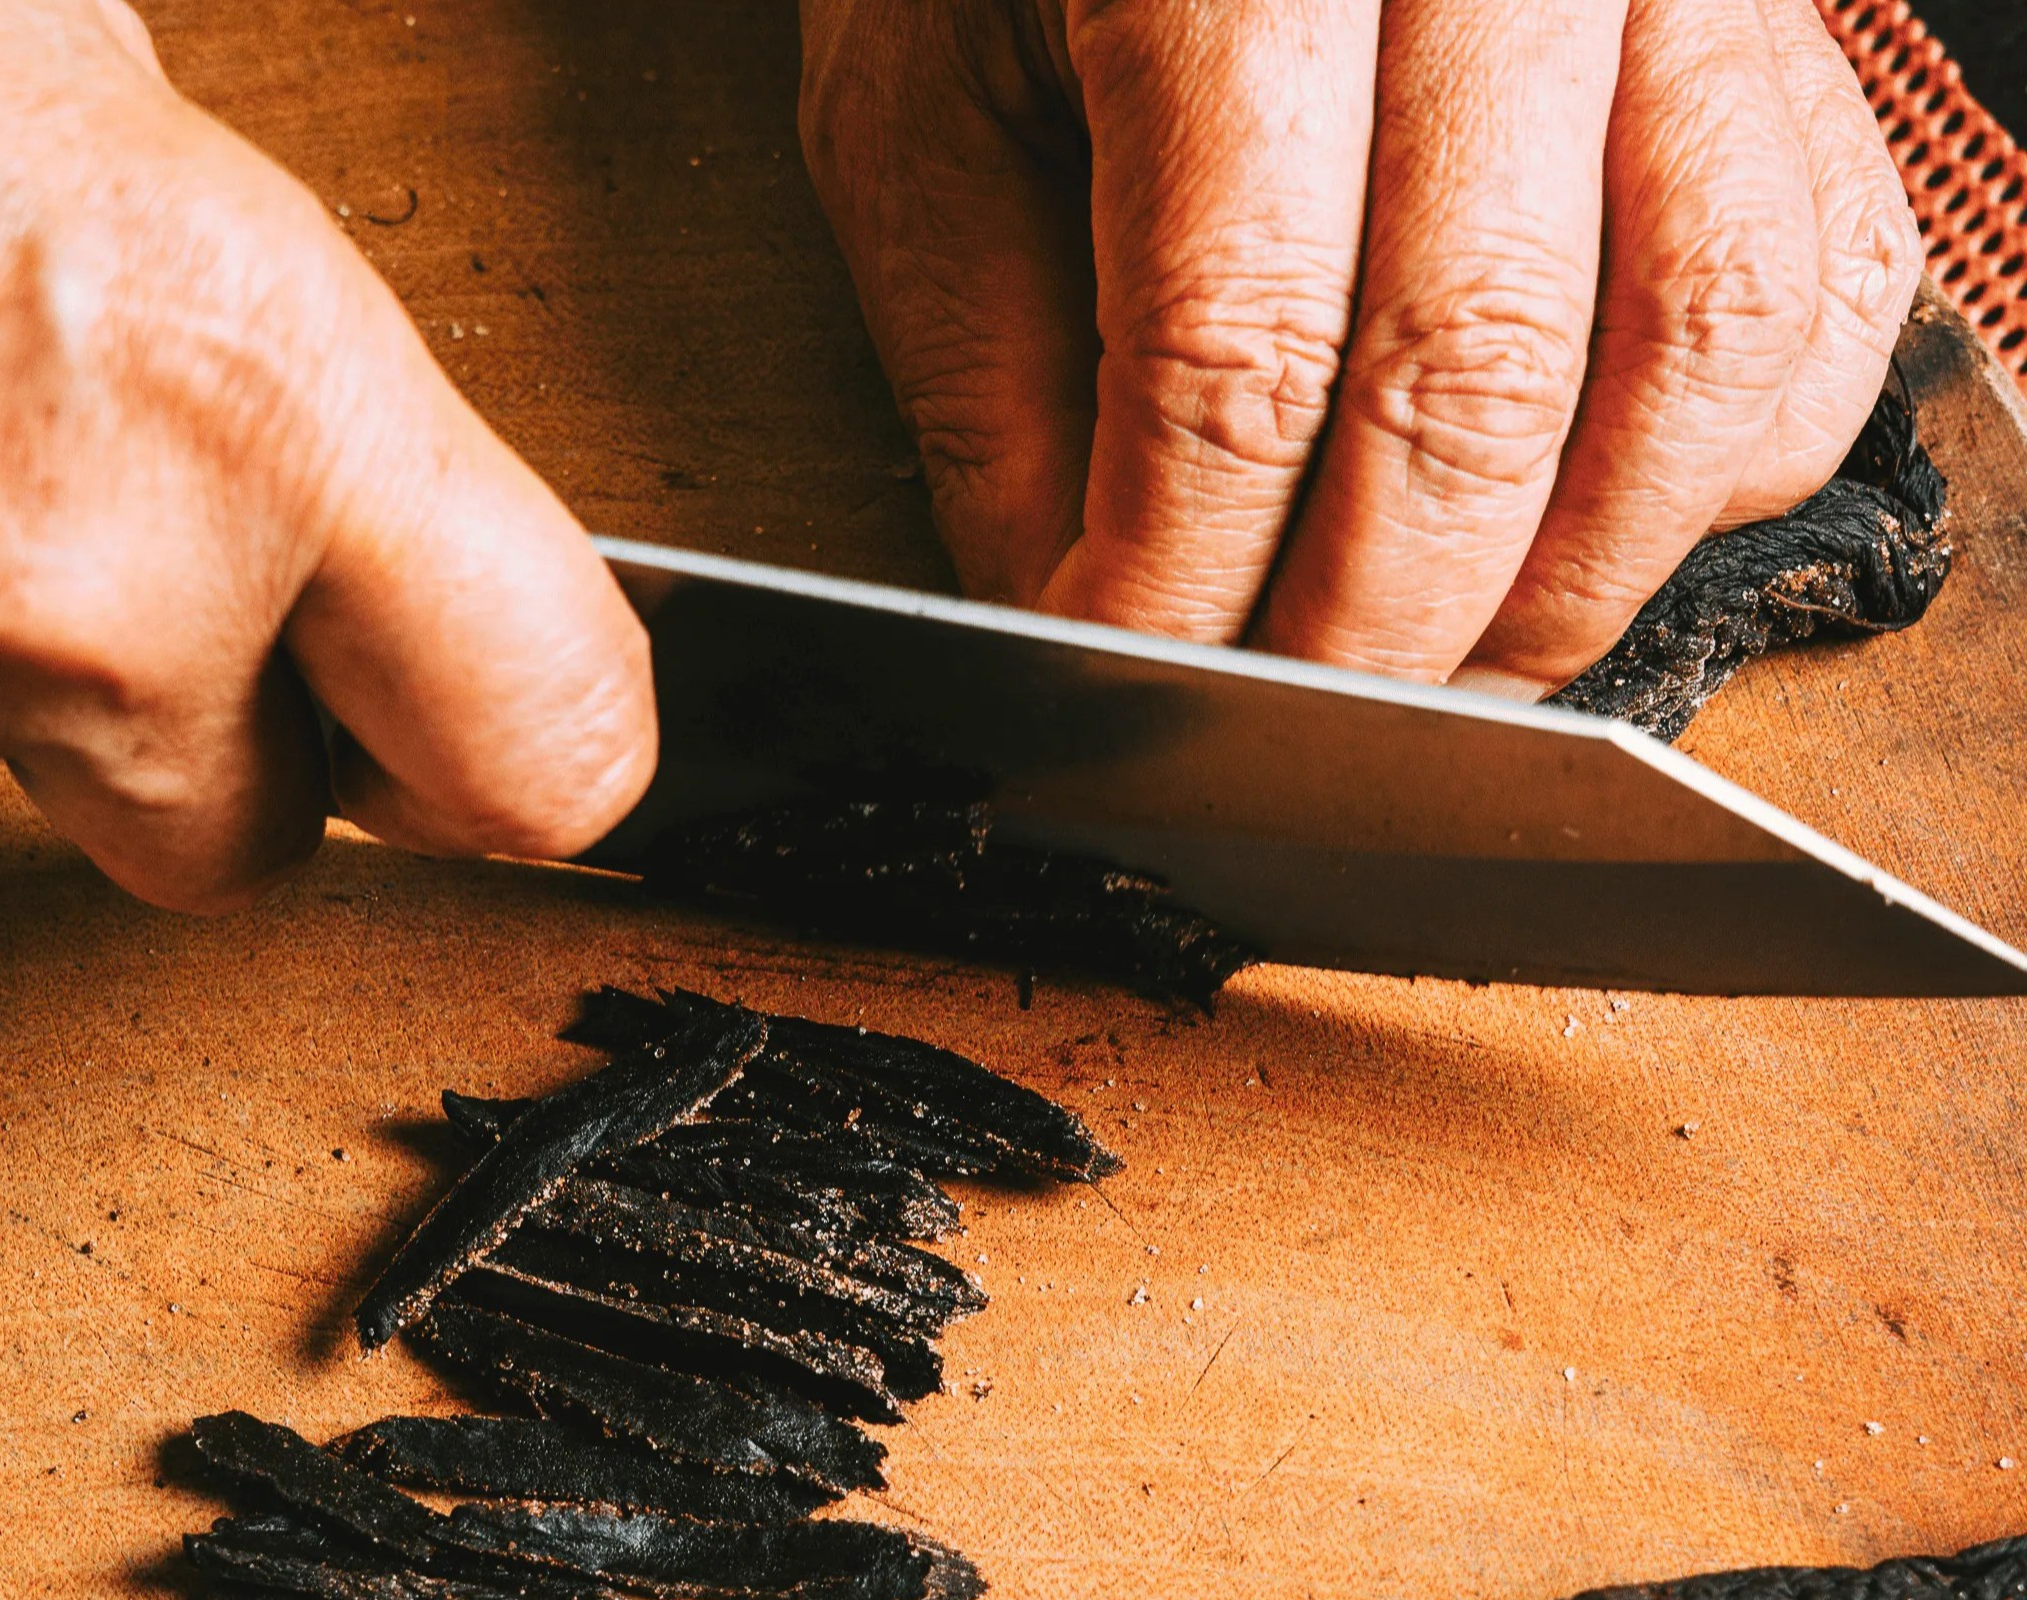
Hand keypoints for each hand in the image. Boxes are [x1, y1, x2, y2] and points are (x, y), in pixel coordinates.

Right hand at [0, 0, 655, 920]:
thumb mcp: (122, 123)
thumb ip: (296, 403)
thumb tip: (380, 564)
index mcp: (258, 390)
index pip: (544, 743)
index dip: (505, 762)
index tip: (467, 763)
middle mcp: (77, 587)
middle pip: (235, 834)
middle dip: (166, 726)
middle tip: (38, 527)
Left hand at [798, 0, 1921, 692]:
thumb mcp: (925, 104)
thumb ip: (998, 364)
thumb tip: (1082, 618)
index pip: (1240, 345)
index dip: (1182, 575)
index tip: (1124, 682)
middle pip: (1481, 373)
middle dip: (1373, 623)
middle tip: (1282, 723)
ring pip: (1703, 344)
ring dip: (1571, 574)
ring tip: (1442, 665)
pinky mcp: (1775, 22)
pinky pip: (1822, 281)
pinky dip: (1726, 456)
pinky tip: (1593, 513)